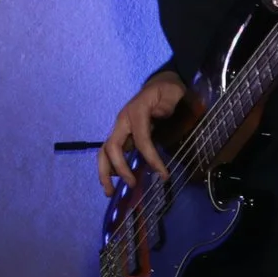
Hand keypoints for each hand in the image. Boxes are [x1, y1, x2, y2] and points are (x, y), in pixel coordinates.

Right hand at [98, 72, 187, 195]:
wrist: (159, 84)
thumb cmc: (167, 90)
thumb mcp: (173, 92)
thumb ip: (167, 104)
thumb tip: (160, 116)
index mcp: (136, 113)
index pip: (140, 140)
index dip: (150, 158)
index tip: (163, 175)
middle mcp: (122, 122)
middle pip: (111, 148)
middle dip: (118, 169)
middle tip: (131, 186)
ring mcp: (120, 128)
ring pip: (104, 152)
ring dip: (104, 172)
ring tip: (109, 192)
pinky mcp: (121, 135)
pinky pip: (111, 153)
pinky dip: (110, 168)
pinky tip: (115, 182)